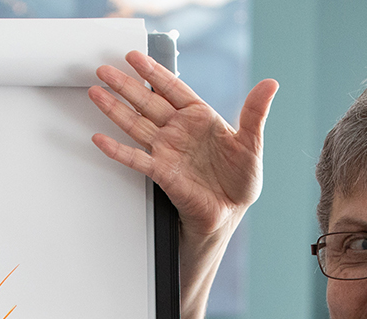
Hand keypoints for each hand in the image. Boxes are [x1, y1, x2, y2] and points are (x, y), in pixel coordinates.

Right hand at [89, 51, 276, 243]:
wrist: (230, 212)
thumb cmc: (241, 180)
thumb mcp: (251, 142)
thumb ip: (255, 112)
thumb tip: (270, 84)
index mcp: (199, 117)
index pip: (172, 88)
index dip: (153, 72)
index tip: (135, 57)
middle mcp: (178, 131)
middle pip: (147, 102)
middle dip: (125, 85)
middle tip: (104, 70)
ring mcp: (167, 150)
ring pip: (136, 124)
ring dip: (115, 109)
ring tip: (96, 93)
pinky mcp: (161, 172)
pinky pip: (136, 158)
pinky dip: (118, 150)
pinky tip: (102, 139)